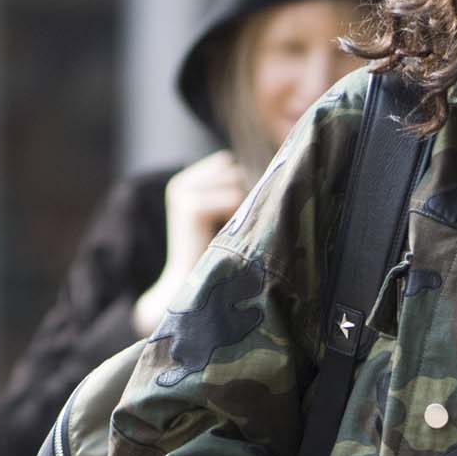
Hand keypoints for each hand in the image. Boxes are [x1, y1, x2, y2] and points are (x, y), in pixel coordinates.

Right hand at [134, 150, 248, 329]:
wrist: (193, 292)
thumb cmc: (219, 258)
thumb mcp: (224, 218)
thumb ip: (235, 190)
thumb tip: (275, 168)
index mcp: (185, 182)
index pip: (227, 163)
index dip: (242, 183)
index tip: (246, 212)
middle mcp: (180, 183)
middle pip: (233, 169)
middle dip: (246, 192)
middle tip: (243, 225)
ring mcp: (183, 193)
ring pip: (236, 181)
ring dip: (244, 207)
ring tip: (234, 234)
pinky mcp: (191, 208)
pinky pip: (234, 198)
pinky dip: (239, 218)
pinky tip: (228, 238)